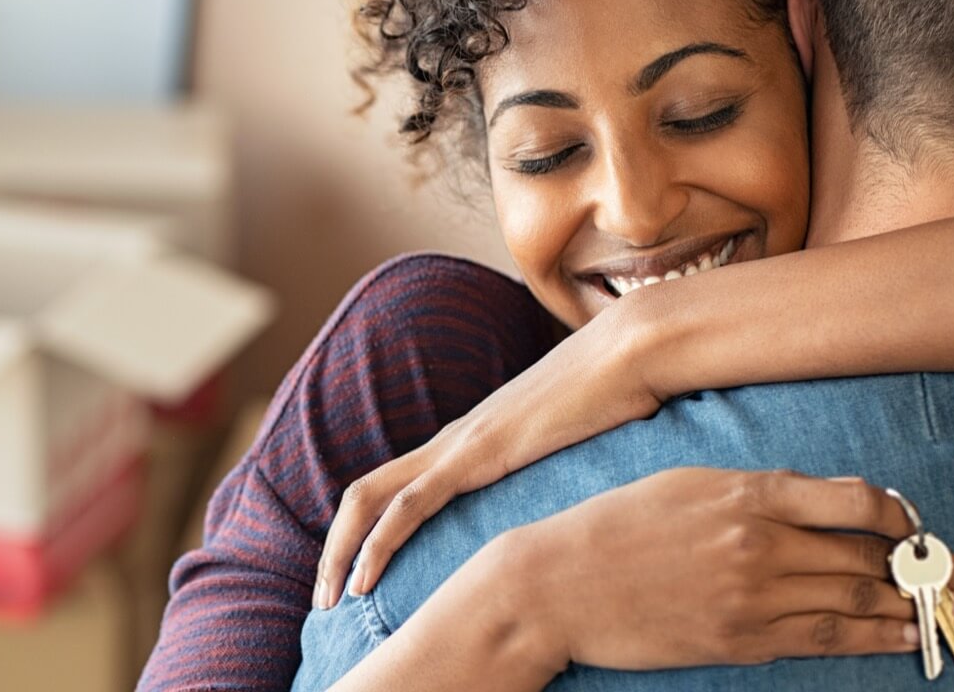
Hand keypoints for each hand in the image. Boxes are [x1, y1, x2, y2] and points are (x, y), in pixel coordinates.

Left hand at [315, 302, 663, 608]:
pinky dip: (378, 543)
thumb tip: (569, 483)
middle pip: (366, 491)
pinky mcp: (478, 453)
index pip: (397, 485)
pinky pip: (410, 503)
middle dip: (334, 546)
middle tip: (324, 598)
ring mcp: (461, 443)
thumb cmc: (615, 394)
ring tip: (327, 600)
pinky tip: (364, 579)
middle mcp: (454, 439)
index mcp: (472, 437)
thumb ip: (556, 462)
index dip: (366, 530)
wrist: (629, 352)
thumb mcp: (575, 441)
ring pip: (371, 497)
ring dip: (340, 552)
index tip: (358, 575)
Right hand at [503, 469, 953, 669]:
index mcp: (748, 492)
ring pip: (856, 602)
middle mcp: (760, 543)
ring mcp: (752, 597)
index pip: (854, 500)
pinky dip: (871, 639)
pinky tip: (905, 640)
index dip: (900, 515)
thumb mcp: (688, 483)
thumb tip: (817, 502)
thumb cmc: (619, 523)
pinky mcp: (740, 641)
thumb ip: (756, 490)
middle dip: (931, 568)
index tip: (918, 524)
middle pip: (868, 556)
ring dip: (916, 608)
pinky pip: (822, 640)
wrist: (561, 583)